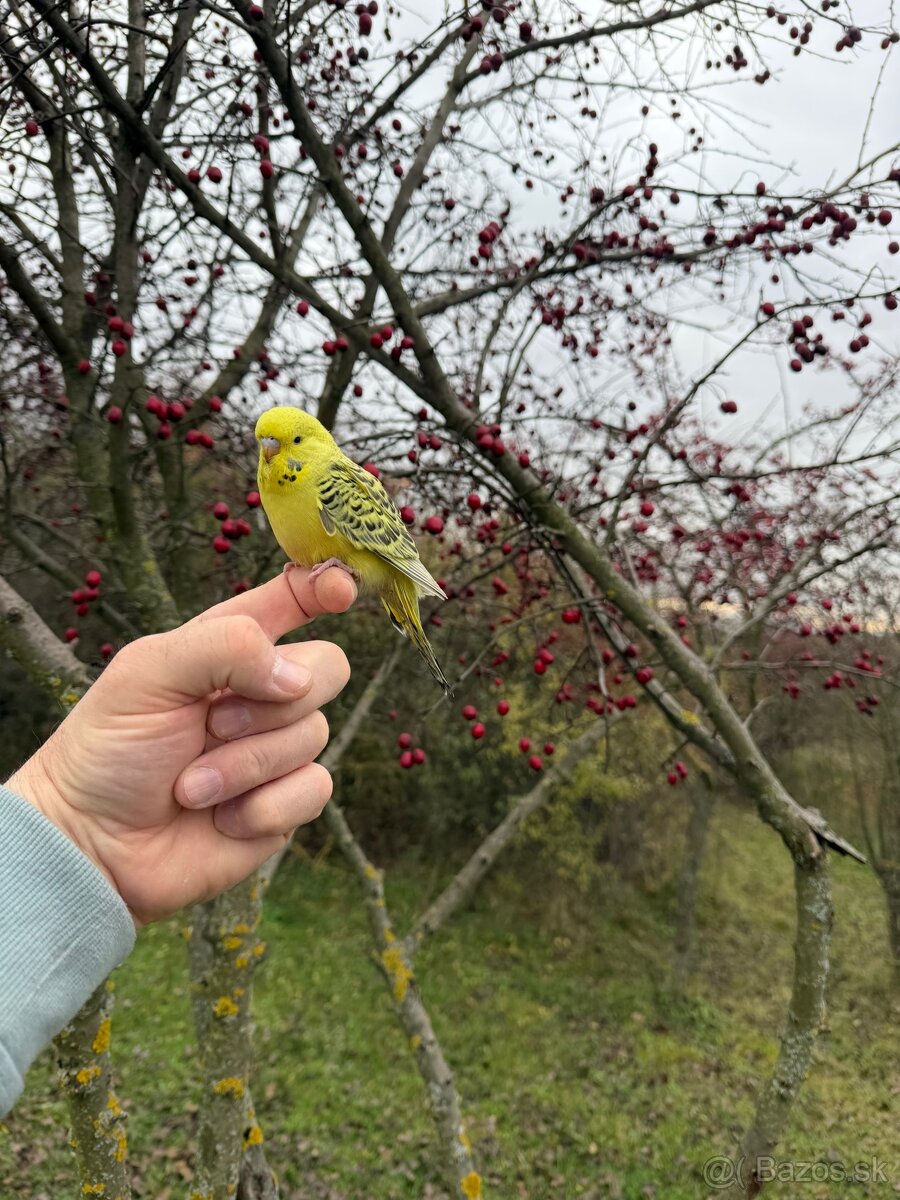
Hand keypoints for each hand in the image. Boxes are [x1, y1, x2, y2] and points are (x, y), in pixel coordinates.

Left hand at [8, 566, 354, 925]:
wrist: (93, 843)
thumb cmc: (109, 748)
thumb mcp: (150, 671)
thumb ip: (226, 646)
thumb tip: (296, 678)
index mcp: (230, 647)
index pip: (294, 600)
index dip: (325, 587)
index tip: (342, 592)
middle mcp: (263, 693)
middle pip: (328, 666)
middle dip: (270, 703)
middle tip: (210, 725)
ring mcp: (278, 750)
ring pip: (315, 735)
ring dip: (244, 765)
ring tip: (190, 785)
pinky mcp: (285, 805)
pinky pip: (314, 790)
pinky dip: (262, 807)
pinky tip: (221, 818)